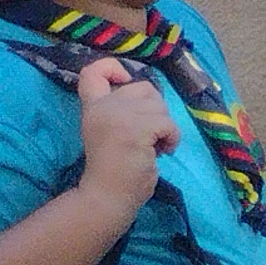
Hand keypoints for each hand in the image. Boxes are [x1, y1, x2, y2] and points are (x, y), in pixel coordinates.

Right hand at [71, 57, 175, 210]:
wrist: (107, 196)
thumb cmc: (114, 168)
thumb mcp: (111, 130)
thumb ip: (122, 110)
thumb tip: (151, 95)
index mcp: (93, 107)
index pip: (93, 71)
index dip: (113, 67)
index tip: (125, 82)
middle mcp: (104, 106)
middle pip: (145, 87)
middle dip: (155, 110)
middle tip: (147, 136)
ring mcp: (119, 116)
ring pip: (161, 106)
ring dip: (165, 128)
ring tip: (151, 147)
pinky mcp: (136, 129)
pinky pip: (168, 124)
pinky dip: (172, 139)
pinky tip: (160, 152)